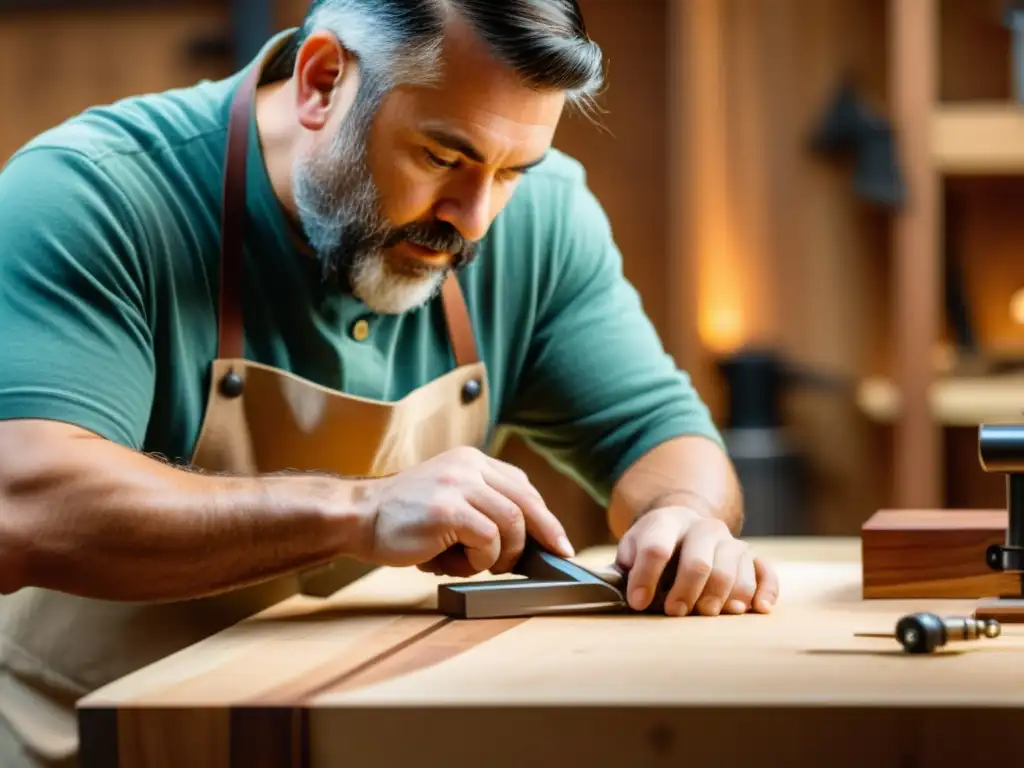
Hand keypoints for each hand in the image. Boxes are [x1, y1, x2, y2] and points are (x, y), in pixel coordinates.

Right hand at [356, 446, 574, 576]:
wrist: (358, 517)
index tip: (557, 541)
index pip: (522, 486)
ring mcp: (459, 485)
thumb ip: (483, 509)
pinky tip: (458, 563)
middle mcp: (469, 466)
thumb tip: (527, 543)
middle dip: (546, 534)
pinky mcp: (449, 510)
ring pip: (512, 522)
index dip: (544, 516)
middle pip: (526, 501)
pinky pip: (489, 539)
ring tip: (478, 564)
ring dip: (503, 553)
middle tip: (556, 558)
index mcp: (471, 460)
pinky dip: (482, 559)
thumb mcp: (449, 500)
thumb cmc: (403, 519)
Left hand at [615, 506, 777, 615]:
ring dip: (719, 597)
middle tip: (674, 612)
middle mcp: (703, 528)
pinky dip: (765, 591)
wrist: (685, 527)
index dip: (645, 577)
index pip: (656, 547)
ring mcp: (730, 541)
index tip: (638, 602)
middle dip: (685, 591)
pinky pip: (765, 572)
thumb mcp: (632, 550)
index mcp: (667, 523)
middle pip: (698, 562)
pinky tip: (757, 608)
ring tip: (707, 613)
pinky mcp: (750, 558)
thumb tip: (629, 594)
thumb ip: (625, 569)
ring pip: (731, 570)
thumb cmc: (655, 548)